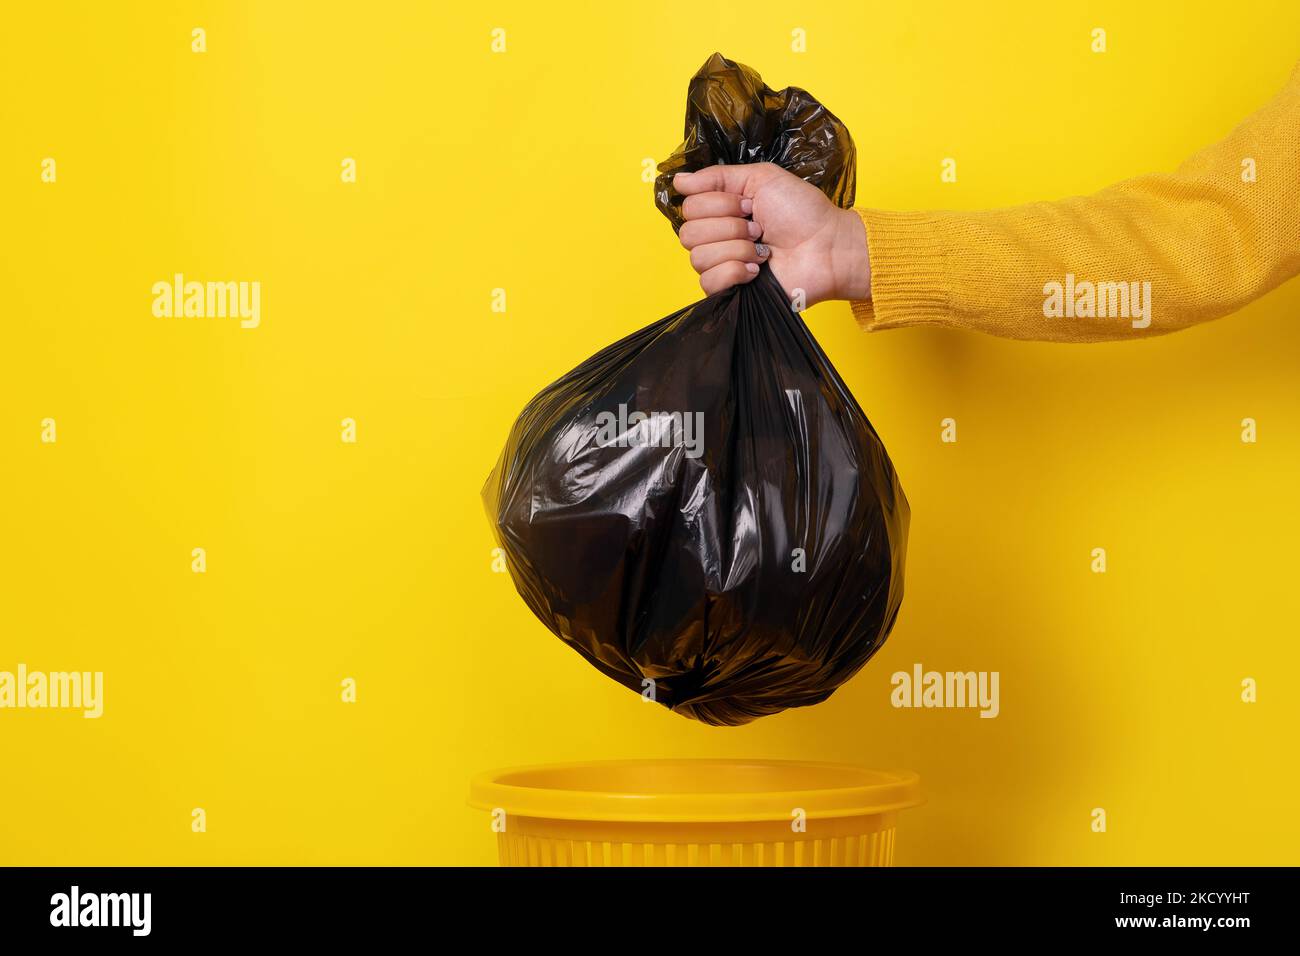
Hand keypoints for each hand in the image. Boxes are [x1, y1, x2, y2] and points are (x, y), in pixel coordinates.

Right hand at [673, 163, 870, 305]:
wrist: (827, 245)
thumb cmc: (802, 212)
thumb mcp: (761, 178)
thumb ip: (717, 176)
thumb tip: (678, 180)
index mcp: (721, 212)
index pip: (689, 207)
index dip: (719, 204)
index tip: (748, 204)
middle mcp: (717, 239)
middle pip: (688, 233)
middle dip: (729, 226)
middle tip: (758, 227)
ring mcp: (722, 267)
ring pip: (698, 257)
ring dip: (737, 248)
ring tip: (763, 249)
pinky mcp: (731, 291)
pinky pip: (709, 282)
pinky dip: (735, 272)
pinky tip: (758, 270)